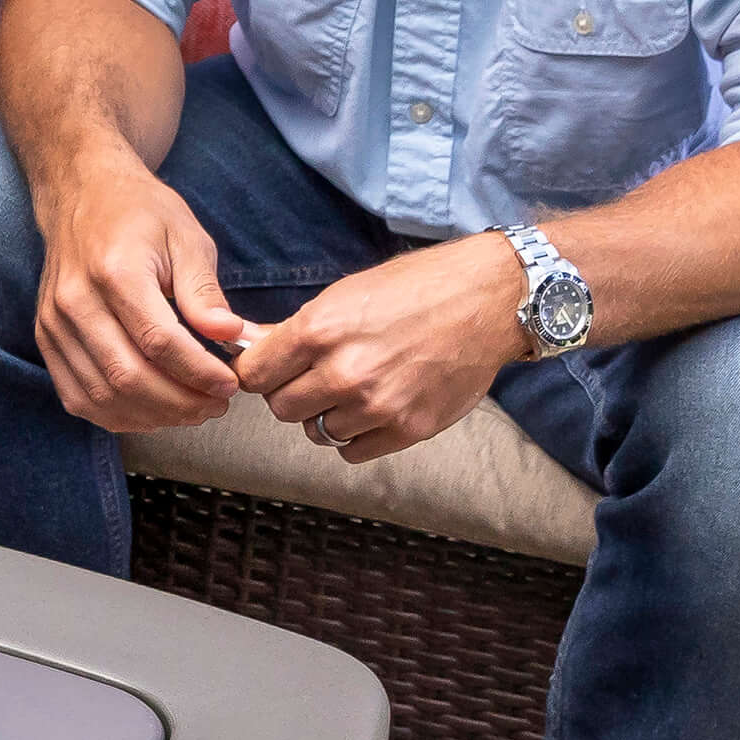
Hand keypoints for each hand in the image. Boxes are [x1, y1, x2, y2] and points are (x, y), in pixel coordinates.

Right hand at [30, 152, 249, 431]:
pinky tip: (149, 413)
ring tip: (189, 411)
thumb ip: (204, 291)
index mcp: (115, 272)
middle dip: (180, 403)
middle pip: (127, 376)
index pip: (159, 342)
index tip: (230, 385)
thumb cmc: (140, 213)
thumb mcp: (186, 238)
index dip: (199, 373)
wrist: (81, 194)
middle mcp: (76, 302)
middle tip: (216, 406)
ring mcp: (54, 324)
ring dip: (151, 416)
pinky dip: (115, 415)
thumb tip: (232, 336)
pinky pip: (76, 396)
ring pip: (101, 395)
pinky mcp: (45, 339)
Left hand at [232, 233, 520, 462]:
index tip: (271, 370)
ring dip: (327, 415)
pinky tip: (372, 409)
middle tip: (316, 377)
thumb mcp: (345, 294)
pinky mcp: (409, 428)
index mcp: (319, 331)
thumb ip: (295, 330)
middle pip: (281, 408)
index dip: (259, 372)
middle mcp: (345, 372)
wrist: (491, 300)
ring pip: (317, 431)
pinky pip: (353, 451)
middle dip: (292, 393)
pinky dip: (356, 435)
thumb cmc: (416, 288)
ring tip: (353, 389)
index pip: (253, 375)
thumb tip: (248, 346)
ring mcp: (378, 405)